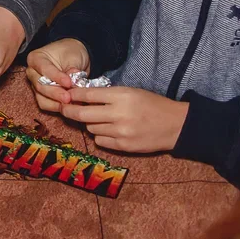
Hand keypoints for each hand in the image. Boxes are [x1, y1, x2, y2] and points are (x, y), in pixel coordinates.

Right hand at [25, 38, 91, 110]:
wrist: (74, 58)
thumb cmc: (71, 53)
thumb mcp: (73, 57)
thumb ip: (72, 69)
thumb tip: (72, 81)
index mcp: (36, 58)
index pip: (44, 69)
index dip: (56, 77)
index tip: (69, 83)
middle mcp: (32, 72)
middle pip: (40, 86)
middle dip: (55, 93)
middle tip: (69, 98)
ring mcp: (36, 85)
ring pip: (41, 98)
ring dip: (56, 103)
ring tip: (70, 103)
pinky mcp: (42, 95)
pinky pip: (46, 104)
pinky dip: (57, 107)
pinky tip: (68, 106)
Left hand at [60, 87, 188, 152]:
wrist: (175, 125)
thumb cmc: (152, 105)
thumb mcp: (131, 92)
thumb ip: (107, 95)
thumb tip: (80, 96)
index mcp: (121, 96)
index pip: (88, 95)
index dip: (73, 95)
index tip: (66, 95)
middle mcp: (119, 114)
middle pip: (82, 114)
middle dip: (69, 111)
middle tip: (64, 108)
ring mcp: (121, 132)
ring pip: (90, 128)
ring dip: (89, 123)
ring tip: (99, 119)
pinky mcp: (124, 146)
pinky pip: (100, 141)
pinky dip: (100, 135)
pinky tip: (108, 130)